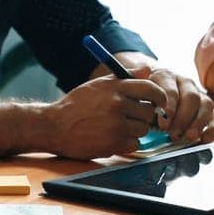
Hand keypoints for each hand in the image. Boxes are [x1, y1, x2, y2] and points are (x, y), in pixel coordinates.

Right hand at [47, 73, 167, 158]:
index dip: (159, 97)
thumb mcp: (99, 85)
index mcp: (115, 87)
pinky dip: (127, 143)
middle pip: (149, 112)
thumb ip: (125, 77)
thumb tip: (148, 69)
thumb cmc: (77, 104)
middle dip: (143, 116)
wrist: (54, 126)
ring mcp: (116, 126)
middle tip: (131, 117)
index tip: (158, 103)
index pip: (150, 89)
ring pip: (143, 129)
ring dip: (135, 130)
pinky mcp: (113, 144)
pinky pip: (134, 144)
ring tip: (117, 127)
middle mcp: (117, 105)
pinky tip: (112, 138)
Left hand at [136, 63, 213, 144]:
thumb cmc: (144, 98)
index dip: (169, 107)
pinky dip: (213, 127)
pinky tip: (204, 138)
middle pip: (191, 97)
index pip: (171, 89)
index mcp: (165, 76)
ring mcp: (198, 94)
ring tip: (187, 137)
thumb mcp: (136, 89)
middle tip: (174, 134)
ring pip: (206, 105)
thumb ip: (136, 80)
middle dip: (183, 118)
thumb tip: (143, 69)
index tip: (162, 124)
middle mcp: (184, 82)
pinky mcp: (207, 108)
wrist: (152, 99)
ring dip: (198, 123)